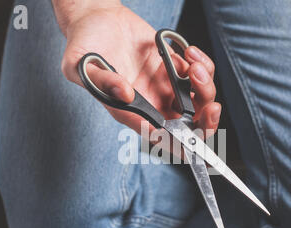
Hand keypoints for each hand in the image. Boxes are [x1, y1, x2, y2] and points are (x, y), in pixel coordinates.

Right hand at [56, 3, 220, 137]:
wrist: (96, 18)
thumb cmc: (84, 45)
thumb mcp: (79, 65)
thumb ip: (100, 81)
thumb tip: (126, 94)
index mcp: (130, 112)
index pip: (160, 139)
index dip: (180, 147)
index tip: (194, 140)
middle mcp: (151, 103)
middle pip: (189, 126)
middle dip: (206, 122)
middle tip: (211, 105)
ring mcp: (165, 86)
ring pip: (199, 101)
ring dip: (205, 86)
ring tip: (193, 63)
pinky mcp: (174, 67)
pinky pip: (199, 75)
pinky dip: (203, 66)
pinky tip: (190, 53)